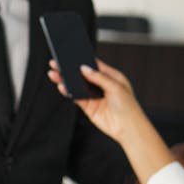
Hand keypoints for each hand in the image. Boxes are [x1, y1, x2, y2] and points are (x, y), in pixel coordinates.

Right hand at [49, 60, 173, 183]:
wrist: (127, 128)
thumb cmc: (128, 107)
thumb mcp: (116, 87)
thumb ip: (99, 77)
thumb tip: (85, 69)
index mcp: (111, 77)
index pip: (95, 65)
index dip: (83, 60)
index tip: (72, 55)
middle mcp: (102, 85)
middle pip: (83, 75)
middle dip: (70, 69)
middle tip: (58, 63)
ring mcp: (94, 96)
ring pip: (77, 86)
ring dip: (66, 80)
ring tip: (55, 75)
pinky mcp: (88, 106)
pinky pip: (76, 97)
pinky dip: (68, 92)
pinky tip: (62, 87)